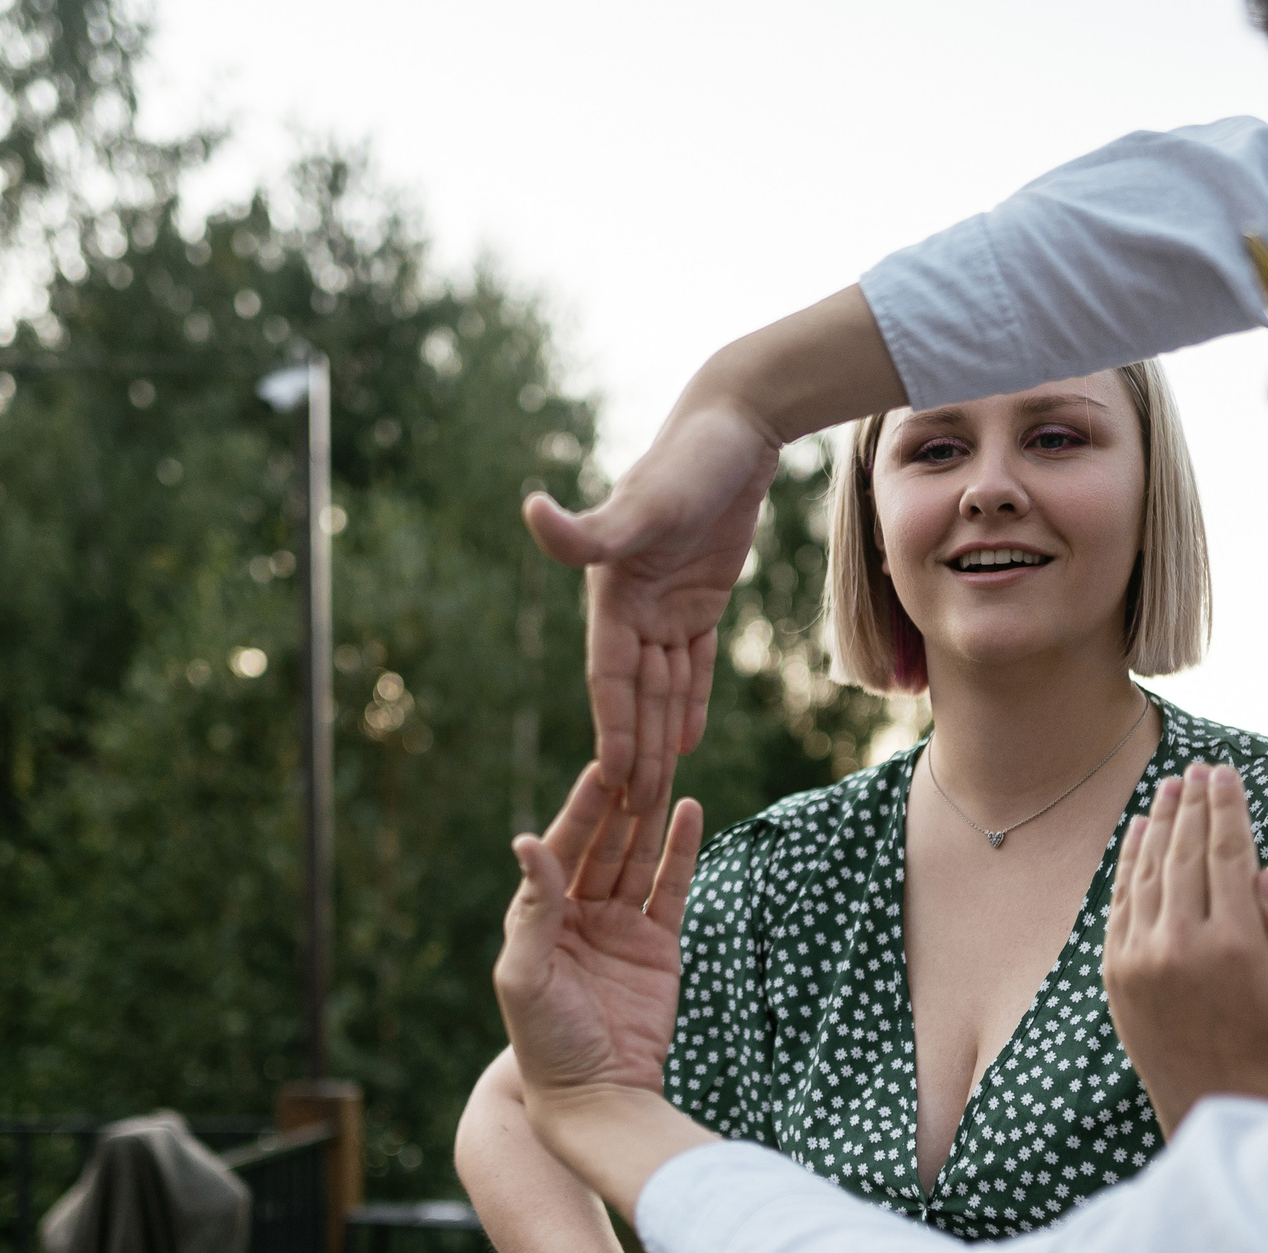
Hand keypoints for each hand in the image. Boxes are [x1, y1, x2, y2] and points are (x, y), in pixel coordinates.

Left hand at [494, 762, 703, 1105]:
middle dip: (620, 805)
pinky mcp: (659, 944)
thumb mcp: (526, 975)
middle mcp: (579, 914)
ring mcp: (620, 926)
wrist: (598, 1095)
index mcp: (539, 917)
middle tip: (640, 758)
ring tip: (666, 771)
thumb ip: (532, 909)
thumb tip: (524, 841)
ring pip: (637, 859)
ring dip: (650, 818)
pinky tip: (689, 811)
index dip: (581, 811)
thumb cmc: (546, 1041)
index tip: (599, 769)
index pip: (561, 850)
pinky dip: (681, 851)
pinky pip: (671, 887)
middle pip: (603, 847)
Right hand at [525, 397, 776, 810]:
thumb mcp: (644, 502)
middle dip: (637, 749)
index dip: (613, 727)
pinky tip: (688, 738)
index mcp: (613, 596)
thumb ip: (590, 528)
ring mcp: (668, 605)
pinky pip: (696, 661)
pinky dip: (691, 698)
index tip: (614, 778)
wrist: (734, 426)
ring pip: (665, 685)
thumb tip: (533, 510)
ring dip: (661, 735)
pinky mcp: (703, 599)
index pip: (610, 677)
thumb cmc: (688, 460)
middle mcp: (634, 606)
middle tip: (637, 810)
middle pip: (637, 693)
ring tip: (659, 790)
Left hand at [1102, 764, 1267, 1127]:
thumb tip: (1264, 868)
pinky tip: (1139, 830)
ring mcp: (1142, 956)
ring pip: (1149, 871)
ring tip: (1170, 787)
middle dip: (1193, 806)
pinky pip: (1122, 901)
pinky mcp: (1116, 968)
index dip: (1227, 810)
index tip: (1227, 776)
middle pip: (1186, 854)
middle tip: (1199, 770)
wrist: (1211, 1095)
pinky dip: (1129, 861)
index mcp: (1236, 945)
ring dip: (1159, 823)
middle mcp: (1183, 945)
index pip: (1228, 855)